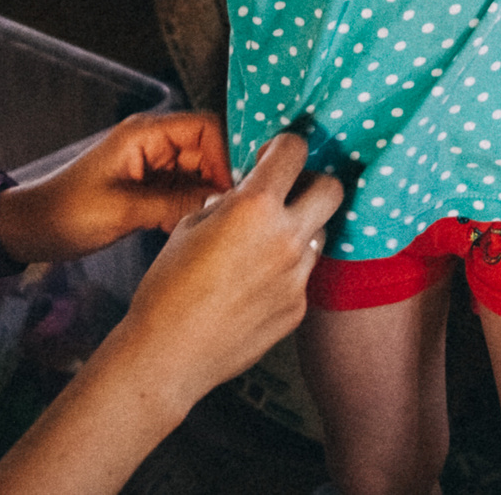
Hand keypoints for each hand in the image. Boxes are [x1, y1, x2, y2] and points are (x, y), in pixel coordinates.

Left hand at [0, 109, 232, 264]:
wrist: (30, 229)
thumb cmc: (67, 213)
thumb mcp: (123, 210)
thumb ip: (175, 205)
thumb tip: (222, 204)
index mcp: (146, 134)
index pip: (206, 127)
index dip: (227, 154)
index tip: (236, 190)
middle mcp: (153, 144)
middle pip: (208, 150)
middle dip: (221, 179)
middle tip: (228, 213)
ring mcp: (151, 166)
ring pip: (199, 174)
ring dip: (207, 197)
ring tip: (207, 225)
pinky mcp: (148, 188)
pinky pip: (184, 192)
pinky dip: (191, 209)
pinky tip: (185, 231)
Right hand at [94, 132, 343, 409]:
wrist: (169, 353)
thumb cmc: (168, 286)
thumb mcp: (189, 225)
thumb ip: (227, 204)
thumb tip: (243, 196)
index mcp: (255, 207)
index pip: (295, 151)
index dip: (283, 146)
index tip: (272, 154)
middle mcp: (287, 238)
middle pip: (332, 189)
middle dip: (312, 182)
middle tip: (286, 193)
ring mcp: (298, 276)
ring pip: (319, 234)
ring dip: (299, 230)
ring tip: (263, 245)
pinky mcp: (298, 308)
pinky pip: (303, 275)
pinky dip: (286, 271)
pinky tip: (254, 285)